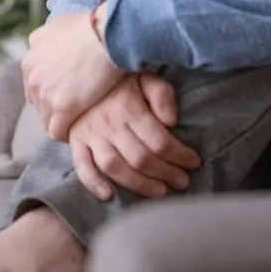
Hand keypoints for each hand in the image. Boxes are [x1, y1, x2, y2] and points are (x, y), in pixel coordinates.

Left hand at [23, 8, 120, 140]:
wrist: (109, 34)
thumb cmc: (90, 26)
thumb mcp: (57, 24)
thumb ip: (43, 37)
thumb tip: (39, 42)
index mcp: (30, 60)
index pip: (35, 85)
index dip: (52, 90)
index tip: (69, 92)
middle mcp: (32, 78)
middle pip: (39, 103)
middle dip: (55, 106)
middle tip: (77, 107)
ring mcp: (46, 95)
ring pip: (47, 120)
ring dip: (62, 121)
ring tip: (80, 121)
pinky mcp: (63, 109)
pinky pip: (57, 132)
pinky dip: (67, 134)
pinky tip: (80, 132)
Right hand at [68, 72, 202, 199]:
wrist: (85, 76)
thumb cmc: (123, 81)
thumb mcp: (146, 77)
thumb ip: (161, 95)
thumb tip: (171, 121)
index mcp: (129, 107)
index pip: (159, 140)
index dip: (179, 155)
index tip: (194, 162)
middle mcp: (109, 123)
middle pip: (140, 157)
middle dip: (165, 173)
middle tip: (183, 182)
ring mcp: (90, 134)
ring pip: (114, 166)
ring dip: (138, 184)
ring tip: (160, 192)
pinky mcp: (76, 142)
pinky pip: (81, 166)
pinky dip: (93, 183)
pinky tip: (109, 195)